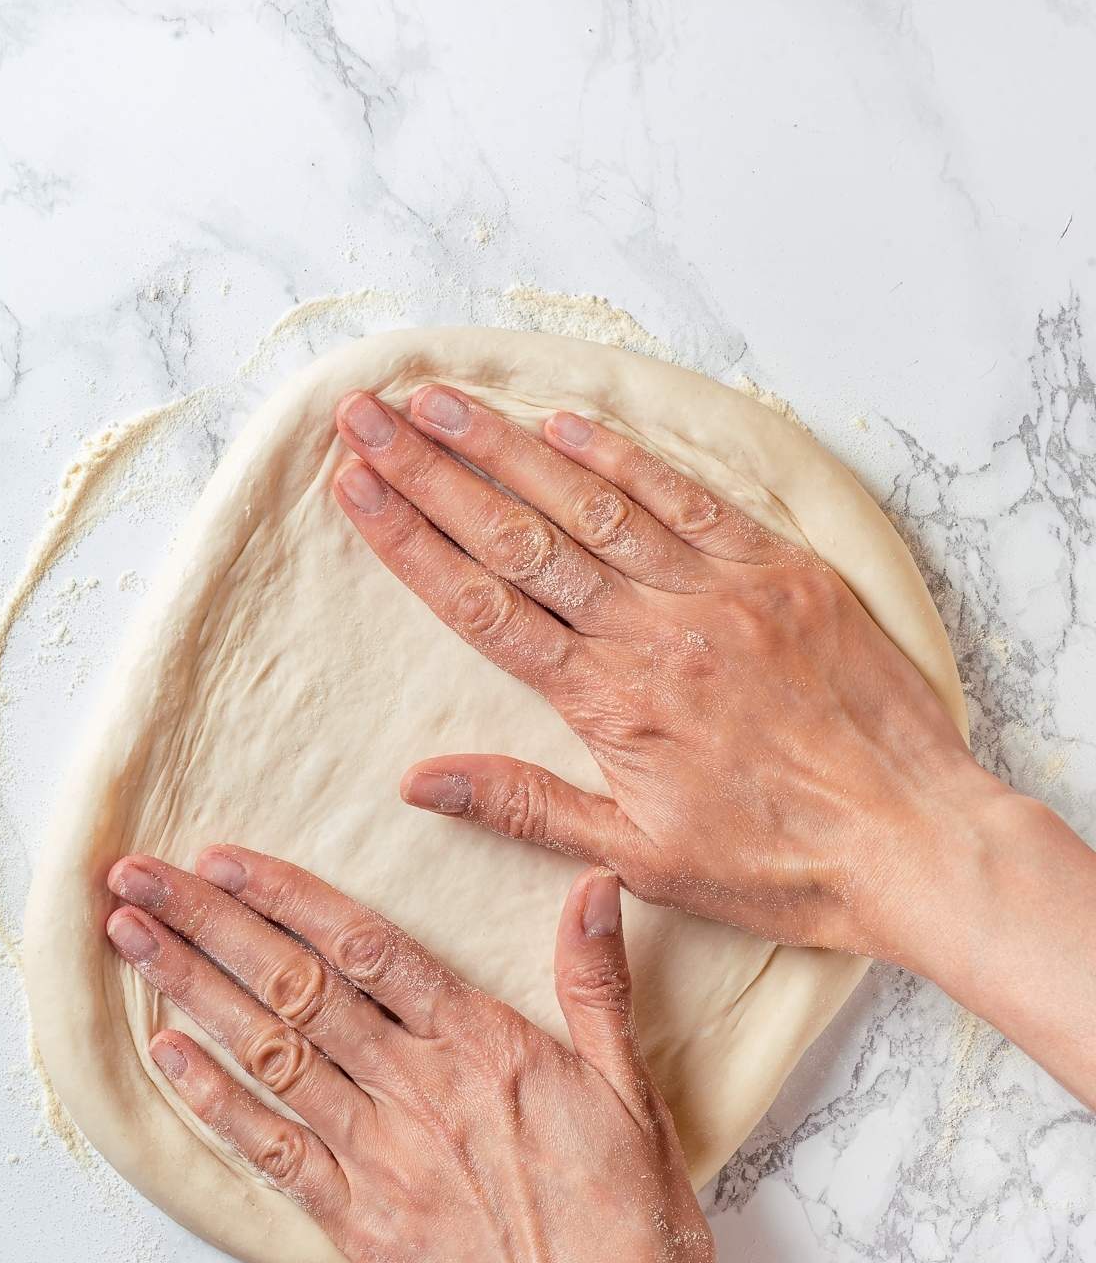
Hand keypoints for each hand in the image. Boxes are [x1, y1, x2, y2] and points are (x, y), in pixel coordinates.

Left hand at [105, 849, 715, 1262]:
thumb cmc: (630, 1232)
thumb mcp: (633, 1096)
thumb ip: (597, 987)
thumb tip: (595, 885)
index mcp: (486, 1048)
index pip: (367, 948)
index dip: (286, 897)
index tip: (222, 858)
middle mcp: (420, 1091)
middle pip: (297, 987)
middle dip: (209, 924)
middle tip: (136, 879)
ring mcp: (381, 1160)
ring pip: (271, 1055)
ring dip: (192, 992)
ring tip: (129, 941)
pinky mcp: (360, 1225)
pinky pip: (272, 1152)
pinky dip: (215, 1100)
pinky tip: (167, 1055)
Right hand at [330, 384, 979, 956]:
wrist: (910, 838)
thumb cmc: (777, 863)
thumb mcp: (639, 855)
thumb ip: (524, 806)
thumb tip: (418, 780)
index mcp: (608, 702)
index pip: (482, 606)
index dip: (408, 540)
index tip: (351, 486)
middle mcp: (652, 631)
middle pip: (519, 536)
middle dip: (432, 472)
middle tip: (367, 416)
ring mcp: (718, 591)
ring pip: (592, 502)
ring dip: (507, 446)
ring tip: (440, 399)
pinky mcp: (780, 570)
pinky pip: (688, 499)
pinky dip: (623, 458)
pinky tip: (564, 422)